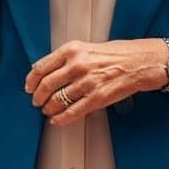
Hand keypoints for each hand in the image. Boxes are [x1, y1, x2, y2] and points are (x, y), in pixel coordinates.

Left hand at [24, 38, 167, 125]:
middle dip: (38, 97)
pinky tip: (57, 120)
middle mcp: (77, 65)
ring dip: (49, 108)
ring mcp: (87, 82)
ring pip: (58, 100)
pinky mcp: (98, 98)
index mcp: (71, 50)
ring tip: (48, 110)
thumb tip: (44, 69)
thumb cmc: (116, 54)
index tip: (29, 87)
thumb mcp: (85, 48)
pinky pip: (73, 111)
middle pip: (46, 85)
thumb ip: (65, 58)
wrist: (140, 62)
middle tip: (37, 101)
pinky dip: (62, 118)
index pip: (41, 67)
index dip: (31, 80)